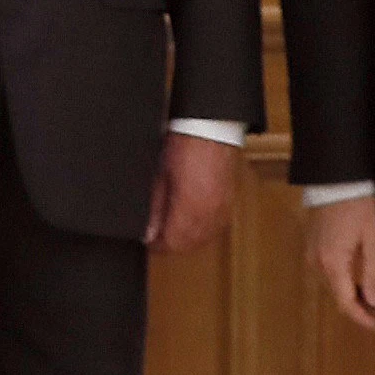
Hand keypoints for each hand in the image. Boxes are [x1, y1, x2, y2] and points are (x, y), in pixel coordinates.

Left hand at [144, 135, 236, 254]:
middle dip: (170, 243)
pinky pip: (213, 228)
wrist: (210, 129)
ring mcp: (222, 210)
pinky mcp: (228, 203)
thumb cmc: (185, 145)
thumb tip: (148, 232)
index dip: (156, 245)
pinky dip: (200, 229)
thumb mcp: (160, 177)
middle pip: (188, 245)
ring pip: (202, 239)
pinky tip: (188, 221)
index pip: (173, 244)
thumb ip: (155, 208)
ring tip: (169, 227)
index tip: (147, 239)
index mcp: (192, 208)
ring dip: (186, 238)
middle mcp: (210, 214)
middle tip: (154, 234)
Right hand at [307, 193, 374, 334]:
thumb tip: (374, 301)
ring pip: (333, 287)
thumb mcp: (374, 239)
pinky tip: (359, 284)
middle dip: (361, 310)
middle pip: (338, 297)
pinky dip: (344, 284)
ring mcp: (312, 255)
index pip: (346, 303)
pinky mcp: (312, 247)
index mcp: (333, 263)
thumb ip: (374, 272)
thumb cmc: (358, 207)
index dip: (363, 319)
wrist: (336, 180)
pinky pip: (328, 274)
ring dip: (353, 297)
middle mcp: (317, 263)